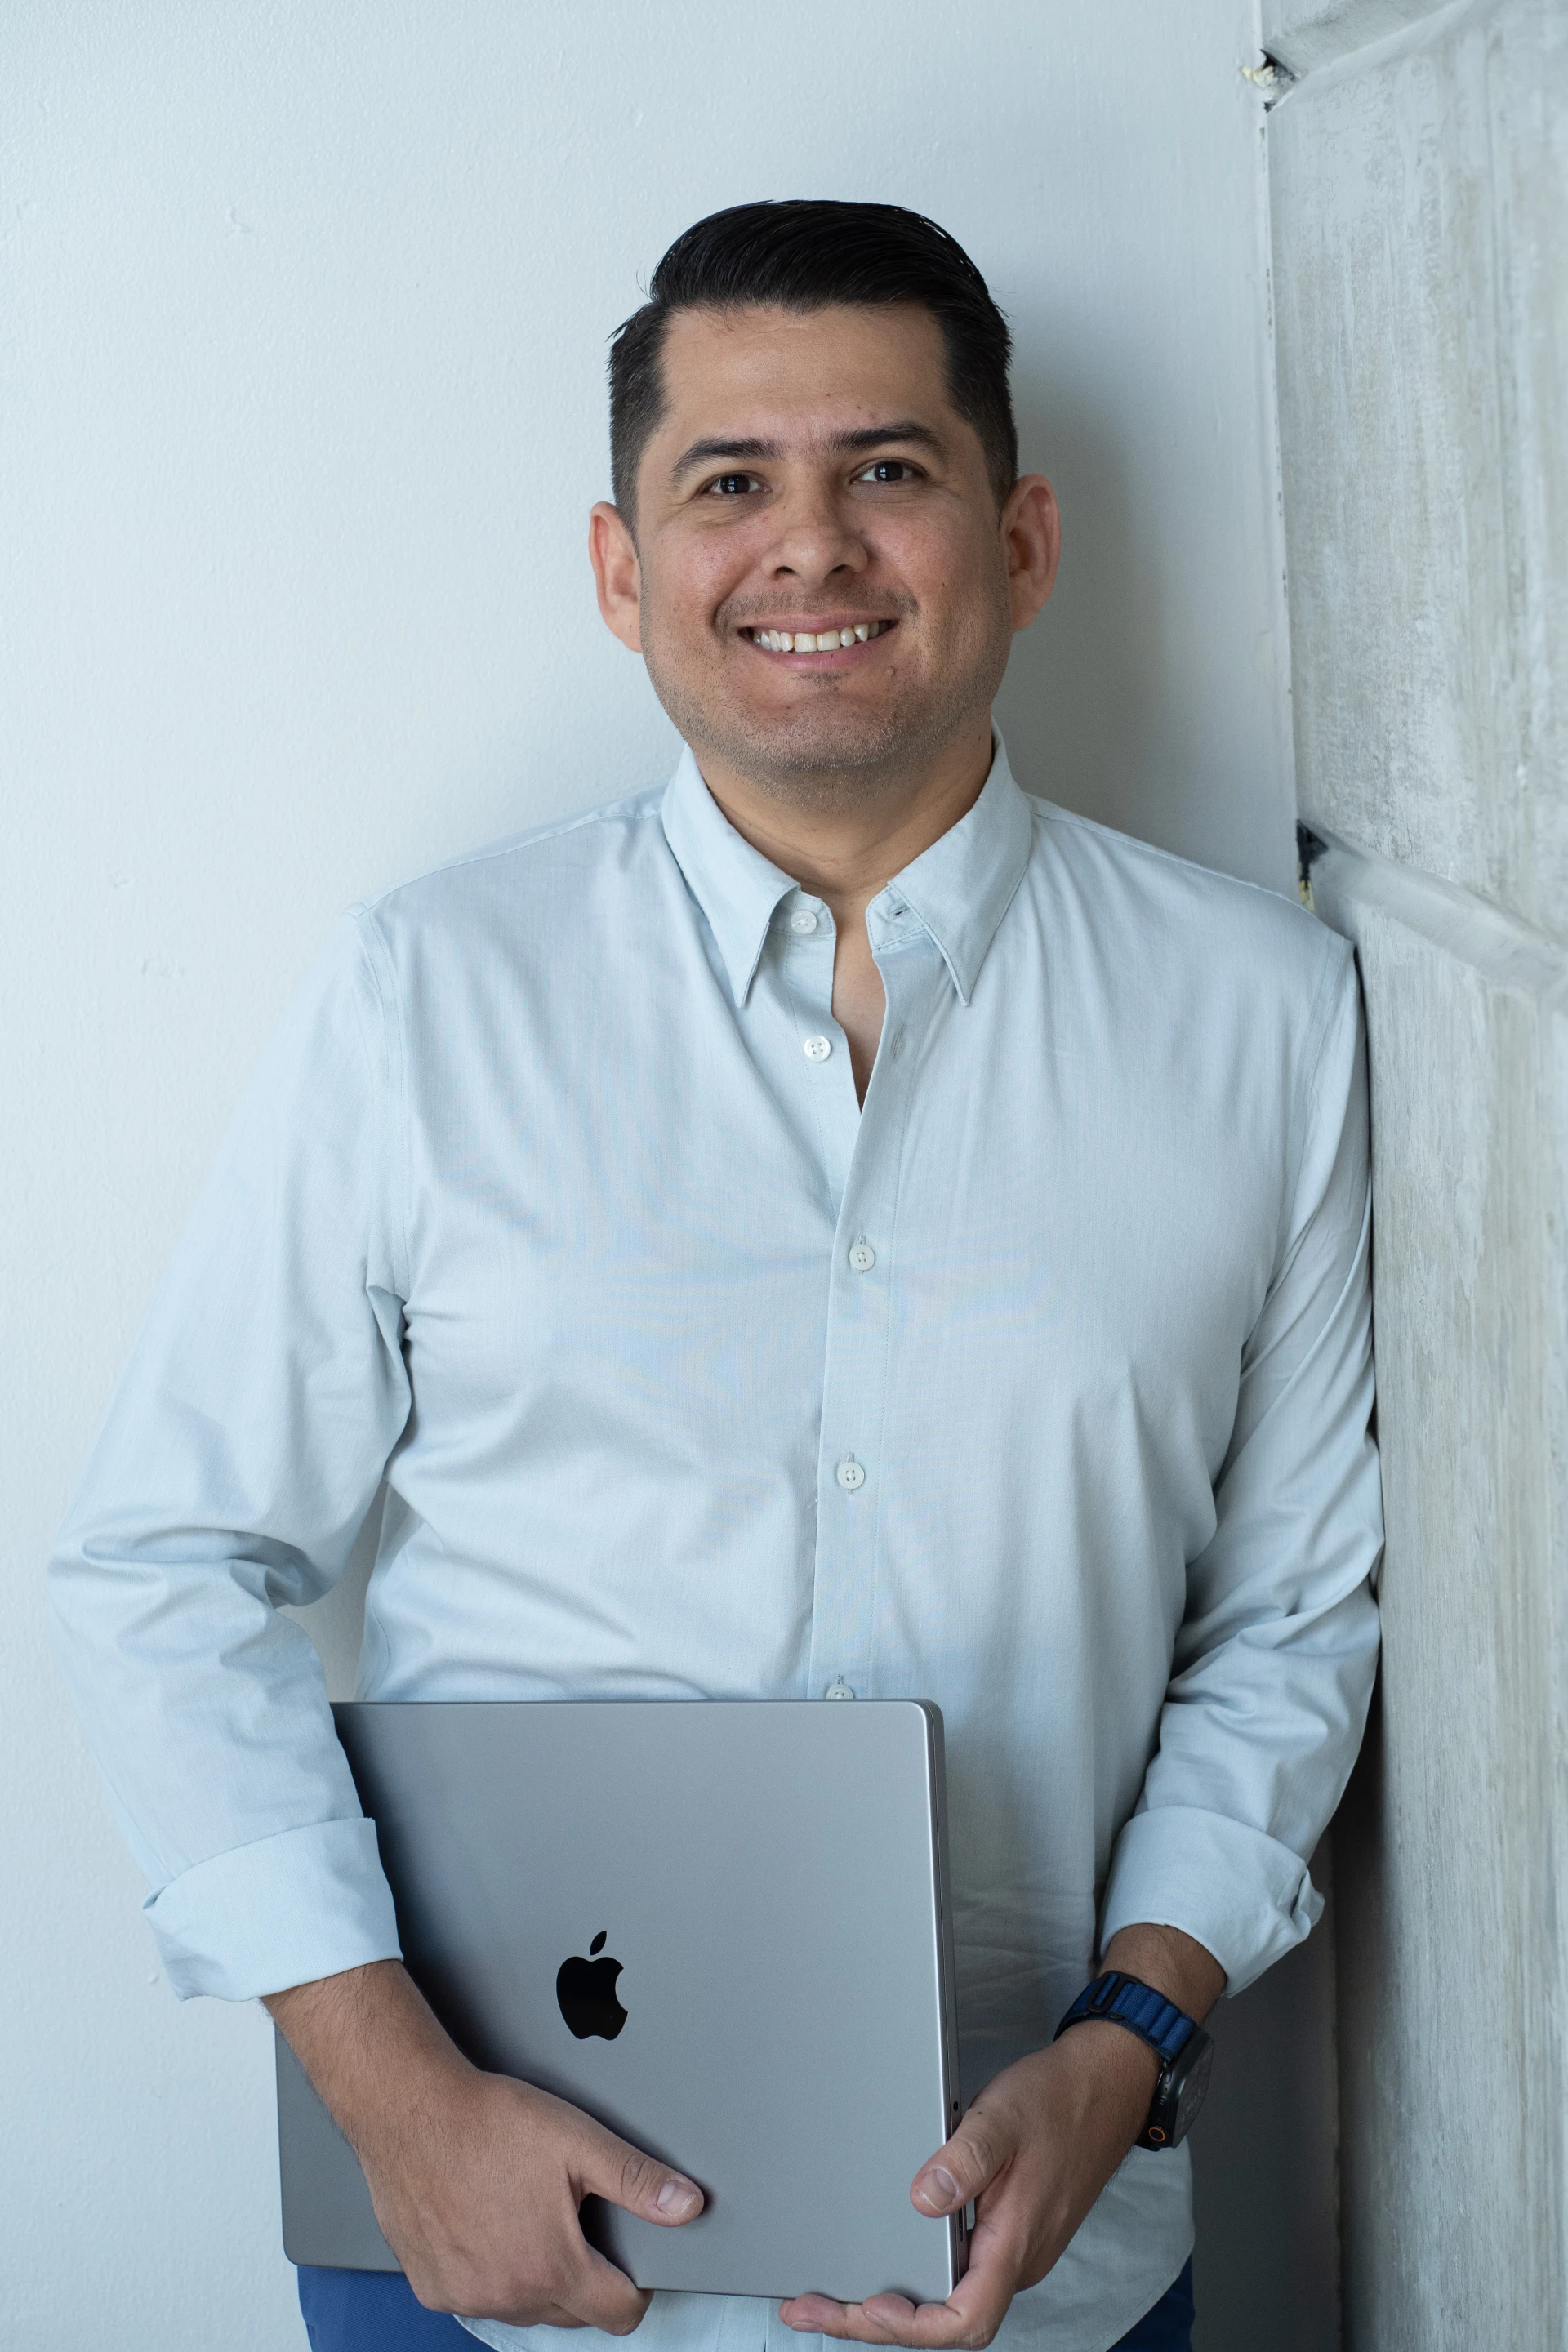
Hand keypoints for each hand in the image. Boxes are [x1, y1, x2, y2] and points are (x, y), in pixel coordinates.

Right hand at [265, 1960, 702, 2329]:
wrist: (410, 2109)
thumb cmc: (487, 2121)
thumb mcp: (578, 2142)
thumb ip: (638, 2181)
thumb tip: (687, 2206)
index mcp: (552, 2266)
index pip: (618, 2314)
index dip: (636, 2288)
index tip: (632, 2262)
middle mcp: (507, 2295)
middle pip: (573, 2313)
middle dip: (585, 2278)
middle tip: (575, 2220)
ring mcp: (465, 2295)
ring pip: (524, 2308)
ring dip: (537, 2278)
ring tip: (528, 2214)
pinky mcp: (430, 2288)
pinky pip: (478, 2297)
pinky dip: (491, 2274)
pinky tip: (487, 2225)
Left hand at [778, 1925, 1222, 2348]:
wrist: (1106, 2086)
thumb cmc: (1058, 2101)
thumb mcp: (1003, 2119)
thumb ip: (964, 2161)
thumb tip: (922, 2198)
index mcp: (1014, 2243)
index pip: (963, 2322)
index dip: (911, 2328)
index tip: (866, 2308)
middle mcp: (1013, 2260)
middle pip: (944, 2322)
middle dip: (873, 2322)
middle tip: (811, 2309)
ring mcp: (1011, 2249)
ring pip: (948, 2301)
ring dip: (889, 2305)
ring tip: (832, 2294)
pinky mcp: (1007, 2232)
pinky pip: (957, 2274)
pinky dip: (913, 2279)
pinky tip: (884, 2264)